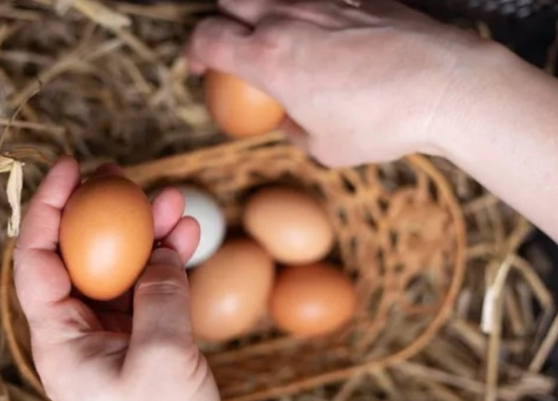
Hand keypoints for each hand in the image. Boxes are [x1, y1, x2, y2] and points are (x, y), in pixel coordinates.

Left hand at [13, 157, 230, 400]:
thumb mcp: (162, 358)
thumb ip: (160, 295)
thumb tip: (159, 248)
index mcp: (60, 338)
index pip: (37, 259)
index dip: (46, 208)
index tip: (70, 168)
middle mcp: (79, 331)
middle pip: (81, 256)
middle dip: (102, 212)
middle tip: (125, 175)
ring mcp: (113, 335)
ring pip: (122, 269)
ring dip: (147, 234)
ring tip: (175, 202)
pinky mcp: (144, 340)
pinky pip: (150, 290)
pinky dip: (168, 263)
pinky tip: (188, 238)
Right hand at [187, 0, 498, 165]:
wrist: (445, 88)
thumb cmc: (381, 124)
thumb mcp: (324, 147)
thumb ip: (293, 128)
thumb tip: (288, 119)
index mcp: (268, 58)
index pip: (206, 37)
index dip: (192, 52)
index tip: (197, 67)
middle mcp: (288, 18)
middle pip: (229, 0)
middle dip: (221, 22)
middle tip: (230, 47)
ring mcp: (325, 1)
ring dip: (261, 14)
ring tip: (275, 39)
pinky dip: (306, 12)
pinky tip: (325, 36)